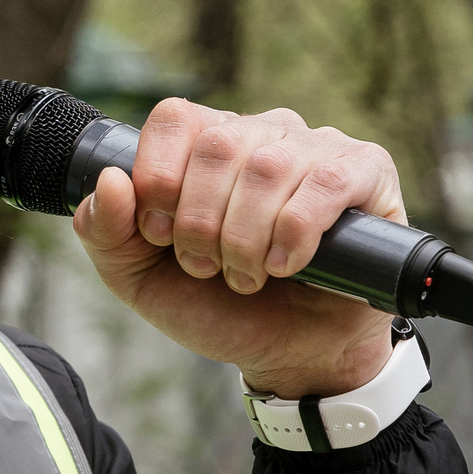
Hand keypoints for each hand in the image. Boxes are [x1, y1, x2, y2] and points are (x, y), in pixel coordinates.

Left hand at [74, 99, 400, 399]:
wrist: (289, 353)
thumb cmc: (217, 305)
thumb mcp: (139, 277)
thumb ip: (105, 231)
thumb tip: (110, 179)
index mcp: (205, 143)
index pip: (175, 119)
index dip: (160, 179)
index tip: (159, 235)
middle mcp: (263, 133)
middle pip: (219, 145)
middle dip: (200, 222)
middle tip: (205, 268)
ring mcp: (318, 148)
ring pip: (270, 167)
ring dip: (246, 236)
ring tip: (246, 276)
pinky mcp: (367, 174)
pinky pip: (327, 183)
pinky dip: (295, 233)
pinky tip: (287, 266)